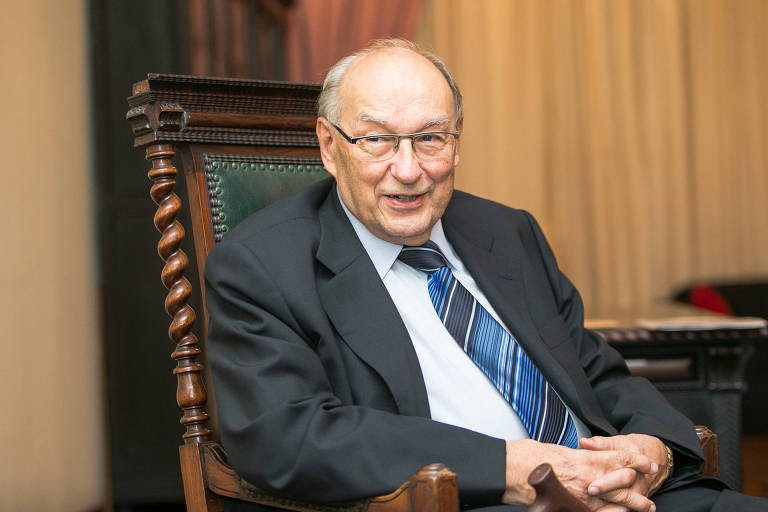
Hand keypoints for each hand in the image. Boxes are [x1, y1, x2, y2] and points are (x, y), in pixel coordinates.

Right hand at [502, 438, 660, 511]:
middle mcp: (589, 477)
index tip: (648, 462)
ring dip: (634, 503)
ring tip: (647, 506)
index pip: (619, 457)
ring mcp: (583, 495)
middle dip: (641, 483)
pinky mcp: (575, 507)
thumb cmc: (530, 457)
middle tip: (653, 482)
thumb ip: (576, 456)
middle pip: (624, 481)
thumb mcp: (557, 450)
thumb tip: (585, 457)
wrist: (513, 471)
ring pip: (617, 500)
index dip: (637, 460)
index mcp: (585, 458)